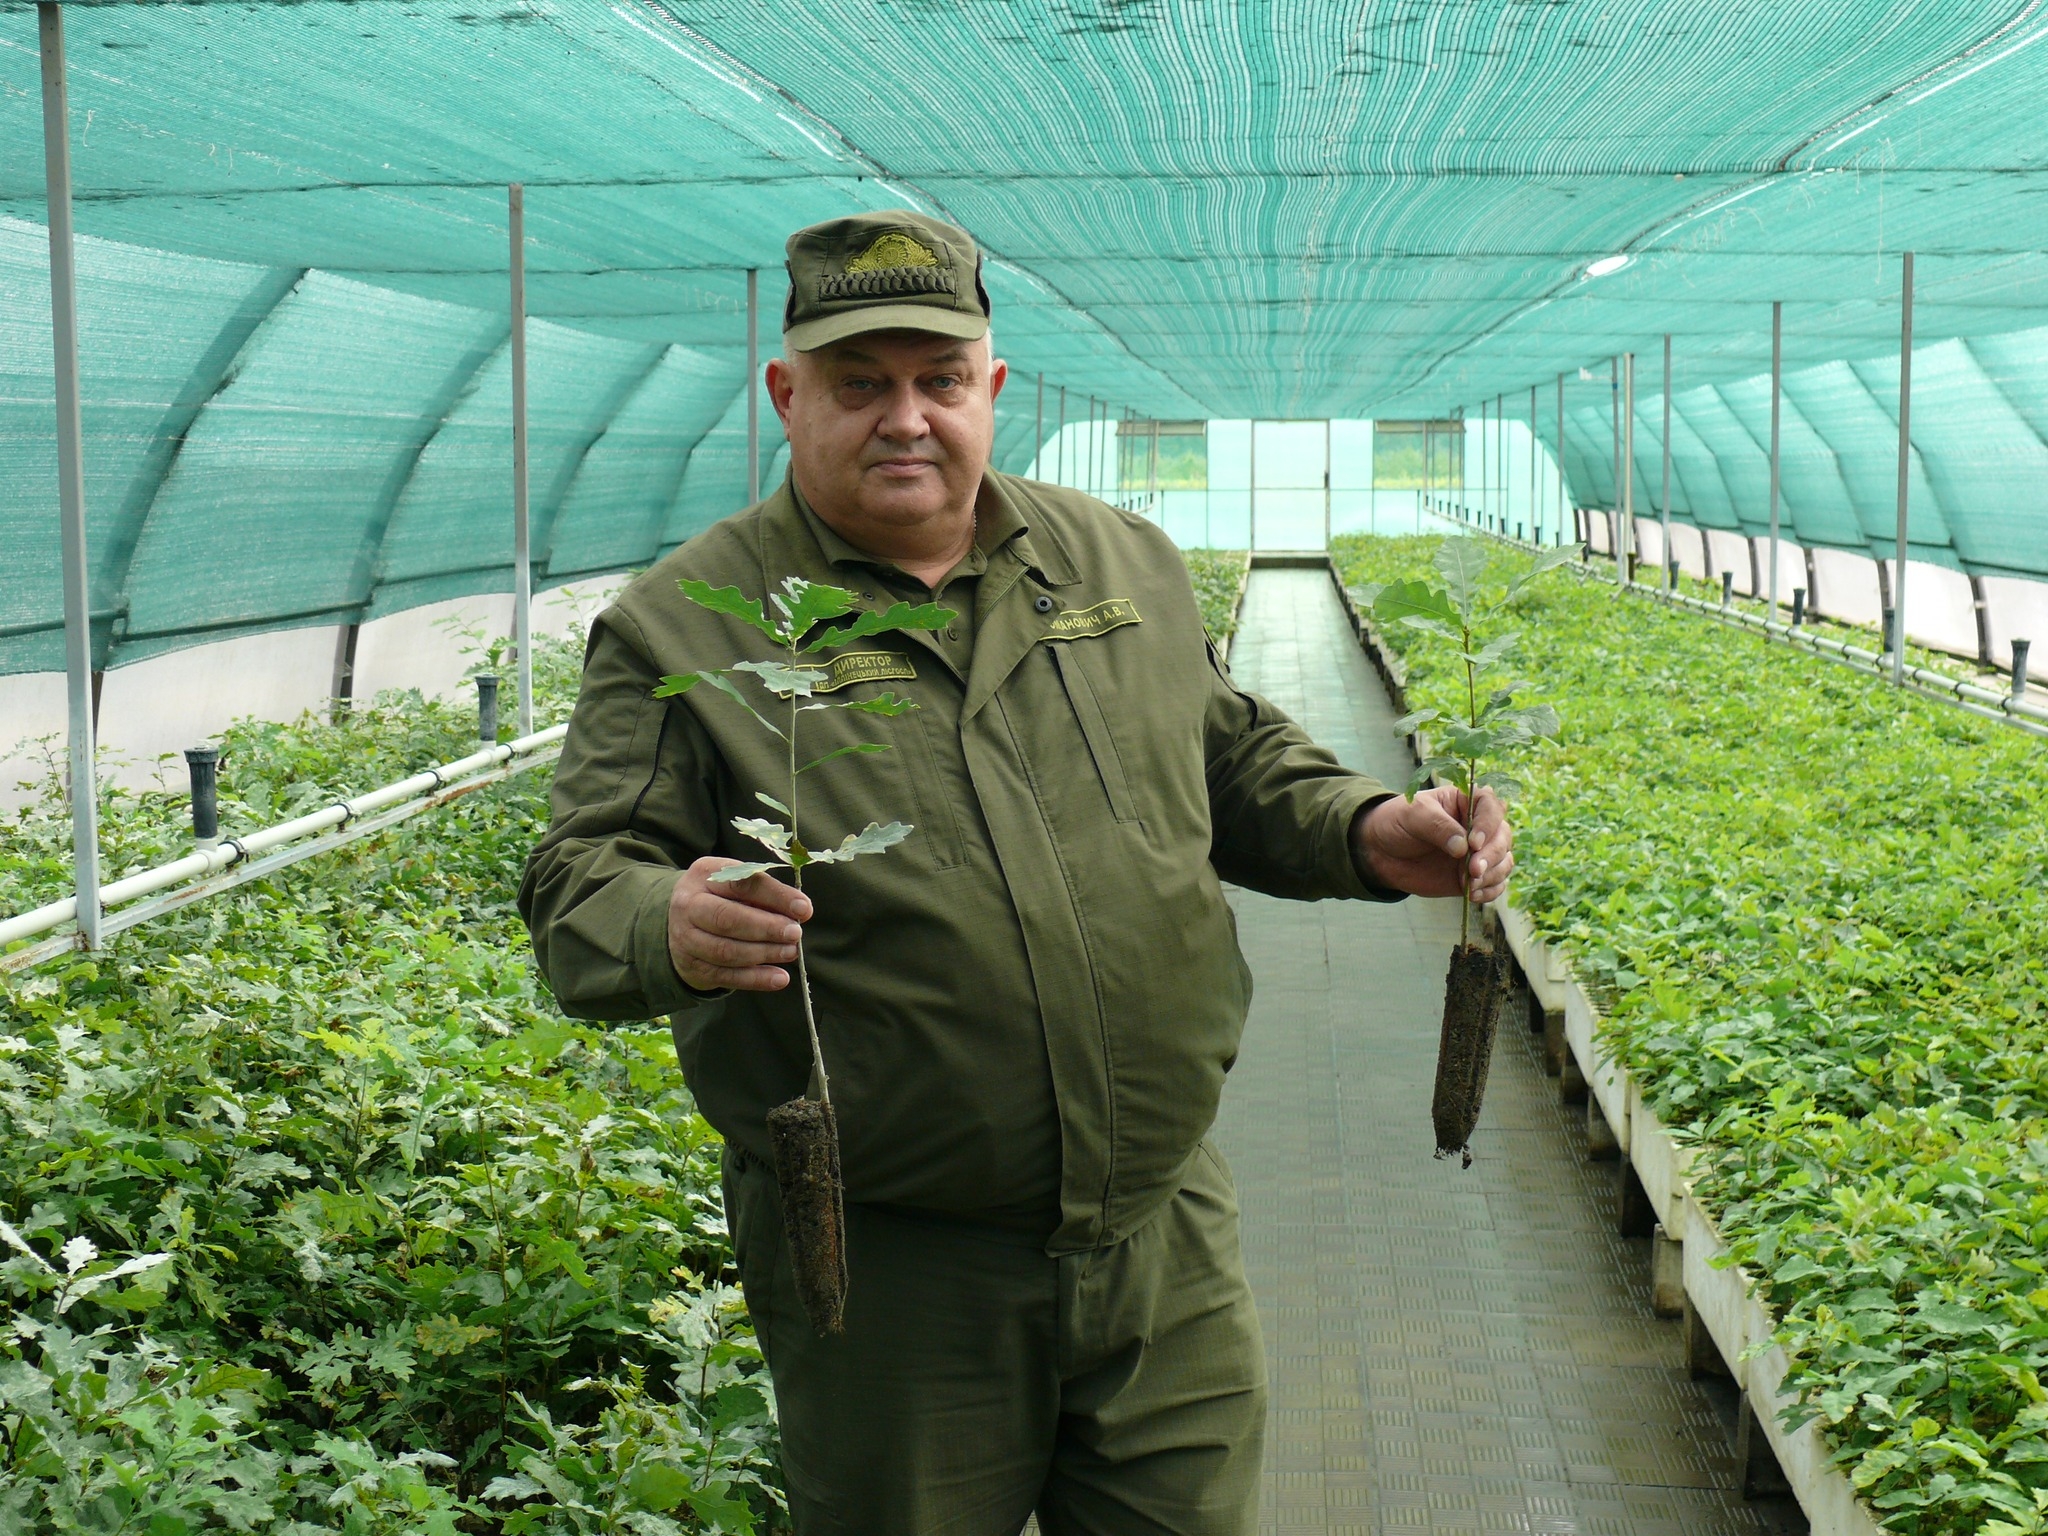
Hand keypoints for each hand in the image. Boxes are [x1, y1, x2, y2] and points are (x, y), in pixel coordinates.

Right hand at [667, 857, 811, 992]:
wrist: (682, 922)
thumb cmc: (721, 898)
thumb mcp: (738, 885)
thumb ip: (767, 894)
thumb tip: (801, 911)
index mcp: (704, 875)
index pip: (741, 884)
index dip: (775, 897)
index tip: (803, 908)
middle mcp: (688, 905)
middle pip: (727, 919)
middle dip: (767, 928)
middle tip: (795, 934)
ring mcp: (685, 938)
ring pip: (726, 951)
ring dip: (764, 953)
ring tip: (791, 952)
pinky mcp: (691, 966)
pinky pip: (726, 976)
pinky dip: (756, 979)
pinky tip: (780, 978)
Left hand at [1352, 786, 1513, 904]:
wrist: (1382, 852)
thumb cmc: (1398, 822)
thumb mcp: (1413, 815)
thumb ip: (1438, 826)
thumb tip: (1463, 847)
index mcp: (1467, 801)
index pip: (1492, 807)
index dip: (1488, 825)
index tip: (1473, 844)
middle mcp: (1479, 825)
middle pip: (1503, 836)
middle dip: (1491, 855)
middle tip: (1472, 870)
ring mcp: (1479, 851)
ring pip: (1504, 861)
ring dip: (1492, 875)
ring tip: (1469, 885)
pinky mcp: (1475, 875)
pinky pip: (1495, 883)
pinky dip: (1489, 891)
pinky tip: (1472, 895)